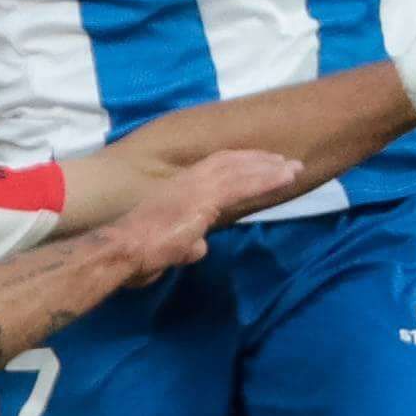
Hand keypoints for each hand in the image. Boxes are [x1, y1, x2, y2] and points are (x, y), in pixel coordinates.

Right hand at [97, 150, 298, 281]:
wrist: (122, 250)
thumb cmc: (137, 253)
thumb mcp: (168, 249)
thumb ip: (186, 245)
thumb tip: (200, 247)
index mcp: (179, 191)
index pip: (215, 169)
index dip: (240, 165)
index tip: (262, 165)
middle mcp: (188, 182)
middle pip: (232, 163)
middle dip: (260, 162)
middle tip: (286, 162)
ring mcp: (196, 187)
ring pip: (240, 170)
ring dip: (269, 168)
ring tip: (293, 167)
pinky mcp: (203, 199)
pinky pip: (241, 185)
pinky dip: (266, 179)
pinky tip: (285, 177)